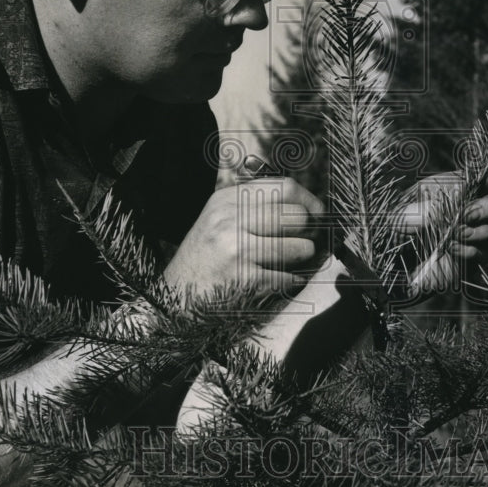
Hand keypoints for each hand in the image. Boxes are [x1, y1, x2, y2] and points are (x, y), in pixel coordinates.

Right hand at [164, 177, 324, 299]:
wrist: (173, 299)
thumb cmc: (205, 259)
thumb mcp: (219, 220)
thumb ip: (254, 206)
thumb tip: (305, 205)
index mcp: (226, 200)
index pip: (286, 187)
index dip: (309, 202)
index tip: (315, 216)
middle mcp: (230, 219)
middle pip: (298, 216)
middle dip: (309, 233)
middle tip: (305, 243)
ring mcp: (237, 249)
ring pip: (300, 247)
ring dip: (301, 260)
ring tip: (287, 263)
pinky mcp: (244, 279)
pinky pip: (288, 277)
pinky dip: (288, 282)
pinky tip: (274, 282)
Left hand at [398, 166, 487, 296]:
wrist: (383, 270)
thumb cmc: (385, 233)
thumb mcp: (396, 217)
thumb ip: (422, 210)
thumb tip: (453, 206)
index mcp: (445, 189)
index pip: (479, 178)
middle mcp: (461, 211)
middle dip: (486, 208)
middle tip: (466, 216)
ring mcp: (467, 236)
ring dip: (480, 233)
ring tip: (454, 236)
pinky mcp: (467, 261)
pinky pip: (485, 254)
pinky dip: (472, 251)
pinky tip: (452, 250)